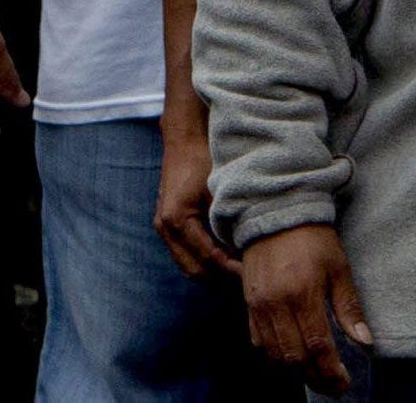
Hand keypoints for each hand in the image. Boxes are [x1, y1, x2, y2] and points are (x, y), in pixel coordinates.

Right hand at [154, 92, 236, 277]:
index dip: (231, 270)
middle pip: (195, 271)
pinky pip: (187, 254)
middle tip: (249, 278)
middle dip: (222, 278)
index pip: (207, 259)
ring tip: (240, 270)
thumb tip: (250, 253)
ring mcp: (164, 228)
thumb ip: (231, 222)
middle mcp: (165, 228)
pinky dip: (206, 260)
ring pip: (190, 266)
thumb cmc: (204, 158)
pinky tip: (228, 256)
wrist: (185, 137)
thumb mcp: (222, 190)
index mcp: (177, 219)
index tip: (252, 274)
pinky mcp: (168, 225)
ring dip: (214, 272)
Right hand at [240, 224, 370, 390]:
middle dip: (316, 378)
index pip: (318, 347)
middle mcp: (277, 304)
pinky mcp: (249, 303)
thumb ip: (349, 308)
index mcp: (303, 294)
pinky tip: (291, 359)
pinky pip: (258, 341)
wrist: (275, 211)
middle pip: (295, 358)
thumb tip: (365, 343)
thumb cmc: (313, 237)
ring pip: (274, 355)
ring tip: (316, 375)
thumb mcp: (338, 267)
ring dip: (296, 372)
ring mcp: (259, 305)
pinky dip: (274, 357)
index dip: (331, 371)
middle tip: (334, 386)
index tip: (344, 382)